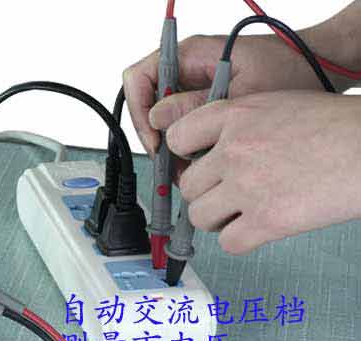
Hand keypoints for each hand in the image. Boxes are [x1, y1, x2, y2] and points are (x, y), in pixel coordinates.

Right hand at [123, 34, 338, 155]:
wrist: (319, 68)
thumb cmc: (291, 68)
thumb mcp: (241, 94)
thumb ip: (197, 106)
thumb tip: (157, 119)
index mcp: (191, 54)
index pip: (140, 78)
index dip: (139, 111)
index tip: (155, 141)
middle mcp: (187, 69)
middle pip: (147, 103)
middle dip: (155, 136)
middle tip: (170, 164)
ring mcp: (194, 86)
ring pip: (163, 119)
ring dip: (171, 147)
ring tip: (188, 169)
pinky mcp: (204, 103)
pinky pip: (183, 126)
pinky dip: (187, 148)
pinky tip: (199, 162)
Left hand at [163, 90, 360, 254]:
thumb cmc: (337, 126)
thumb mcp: (277, 104)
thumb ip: (237, 125)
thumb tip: (209, 152)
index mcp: (235, 116)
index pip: (177, 138)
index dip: (185, 155)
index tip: (198, 164)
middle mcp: (235, 150)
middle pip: (188, 185)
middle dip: (206, 193)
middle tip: (227, 194)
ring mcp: (248, 187)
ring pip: (200, 216)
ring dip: (217, 219)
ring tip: (241, 213)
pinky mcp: (268, 220)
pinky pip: (228, 243)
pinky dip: (239, 241)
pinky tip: (257, 229)